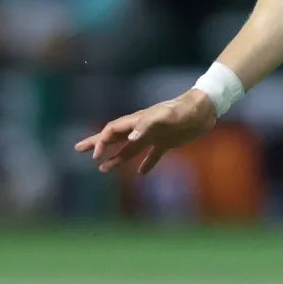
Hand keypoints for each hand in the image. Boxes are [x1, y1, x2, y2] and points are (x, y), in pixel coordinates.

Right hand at [74, 89, 217, 176]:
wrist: (205, 110)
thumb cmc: (185, 110)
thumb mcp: (166, 116)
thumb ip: (147, 125)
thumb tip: (129, 138)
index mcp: (138, 121)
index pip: (112, 130)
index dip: (101, 142)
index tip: (96, 156)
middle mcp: (142, 128)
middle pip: (114, 137)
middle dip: (96, 144)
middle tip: (78, 150)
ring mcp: (154, 135)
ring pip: (130, 149)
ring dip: (116, 158)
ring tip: (103, 170)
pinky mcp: (167, 142)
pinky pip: (153, 154)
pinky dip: (146, 163)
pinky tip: (141, 173)